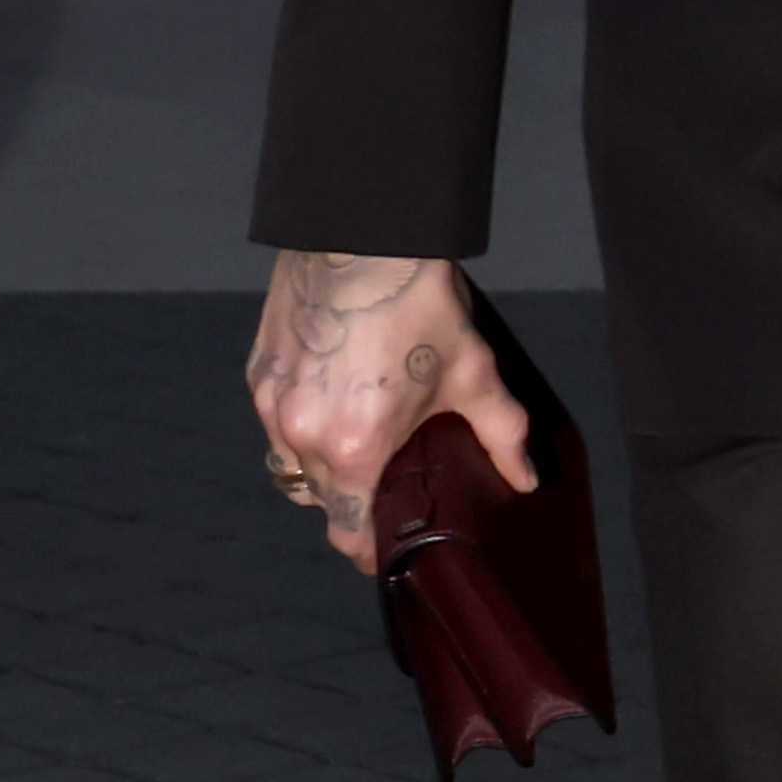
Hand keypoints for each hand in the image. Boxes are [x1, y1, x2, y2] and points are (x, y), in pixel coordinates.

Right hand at [245, 251, 528, 578]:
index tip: (384, 547)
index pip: (345, 531)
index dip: (366, 549)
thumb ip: (501, 434)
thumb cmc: (416, 301)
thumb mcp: (473, 373)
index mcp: (354, 447)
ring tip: (358, 441)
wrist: (361, 233)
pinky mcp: (258, 370)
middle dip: (350, 500)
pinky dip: (298, 425)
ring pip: (290, 462)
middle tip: (385, 482)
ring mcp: (271, 402)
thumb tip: (524, 476)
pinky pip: (274, 422)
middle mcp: (302, 432)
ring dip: (320, 465)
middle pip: (320, 498)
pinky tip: (333, 400)